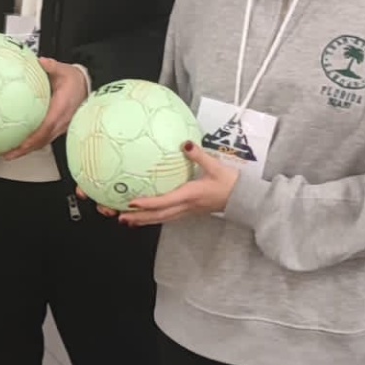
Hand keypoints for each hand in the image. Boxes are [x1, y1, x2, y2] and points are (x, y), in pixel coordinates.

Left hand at [0, 58, 88, 160]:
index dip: (33, 137)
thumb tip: (41, 62)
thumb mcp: (64, 70)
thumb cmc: (75, 81)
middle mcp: (61, 122)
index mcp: (61, 109)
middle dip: (25, 149)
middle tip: (8, 153)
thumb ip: (52, 66)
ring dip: (26, 150)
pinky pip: (43, 139)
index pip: (47, 127)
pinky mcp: (58, 128)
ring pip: (42, 143)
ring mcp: (60, 127)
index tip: (21, 143)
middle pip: (42, 141)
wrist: (86, 86)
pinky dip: (31, 144)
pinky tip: (19, 144)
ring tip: (9, 153)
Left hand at [117, 142, 238, 226]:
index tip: (132, 202)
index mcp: (190, 195)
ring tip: (128, 221)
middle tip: (121, 217)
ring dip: (145, 220)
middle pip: (159, 215)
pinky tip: (147, 217)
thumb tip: (185, 143)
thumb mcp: (214, 166)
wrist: (243, 198)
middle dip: (140, 217)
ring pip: (163, 219)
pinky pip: (169, 217)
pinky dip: (155, 218)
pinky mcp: (190, 212)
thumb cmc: (229, 182)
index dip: (148, 203)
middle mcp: (186, 206)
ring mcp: (188, 211)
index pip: (165, 201)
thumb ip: (198, 155)